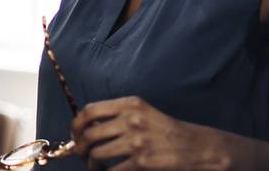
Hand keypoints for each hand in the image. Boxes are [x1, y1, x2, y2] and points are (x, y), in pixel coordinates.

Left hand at [70, 96, 232, 170]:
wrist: (194, 146)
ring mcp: (136, 141)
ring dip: (91, 164)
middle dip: (80, 147)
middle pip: (90, 134)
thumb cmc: (164, 130)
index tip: (74, 134)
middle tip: (81, 154)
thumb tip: (87, 127)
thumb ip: (117, 115)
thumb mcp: (142, 112)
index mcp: (130, 104)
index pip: (90, 110)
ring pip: (97, 153)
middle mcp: (131, 120)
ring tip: (94, 167)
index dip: (76, 124)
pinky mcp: (142, 162)